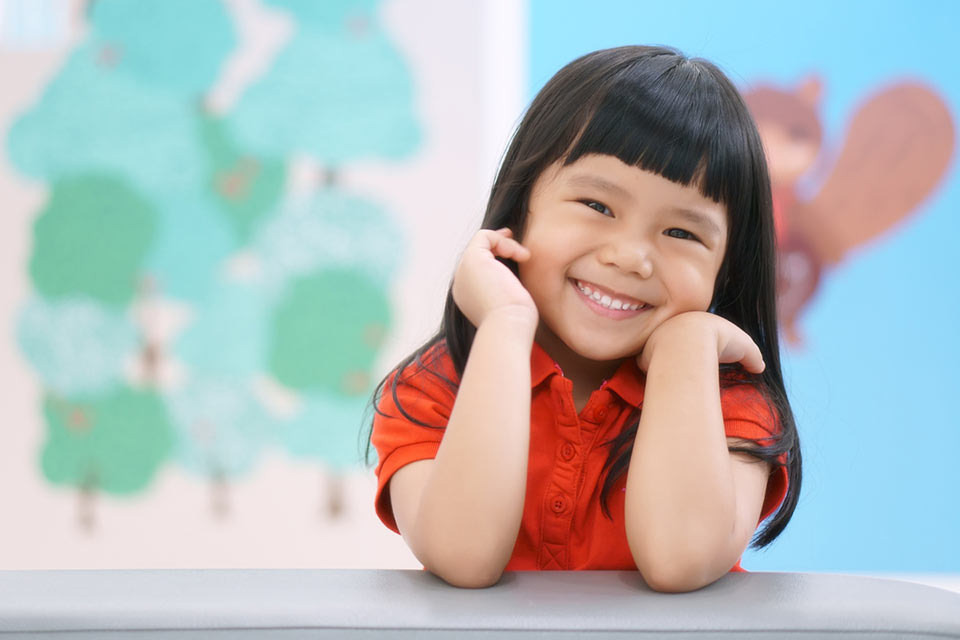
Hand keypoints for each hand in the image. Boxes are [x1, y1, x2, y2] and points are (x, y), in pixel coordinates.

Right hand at [452, 228, 537, 327]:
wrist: (508, 327)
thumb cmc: (516, 324)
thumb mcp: (512, 307)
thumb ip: (509, 293)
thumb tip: (518, 283)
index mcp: (467, 297)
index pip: (480, 271)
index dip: (498, 260)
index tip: (518, 256)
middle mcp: (461, 284)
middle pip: (478, 256)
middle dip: (499, 247)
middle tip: (520, 250)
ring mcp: (463, 271)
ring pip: (481, 244)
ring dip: (506, 245)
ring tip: (524, 256)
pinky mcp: (471, 260)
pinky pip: (484, 237)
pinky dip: (504, 242)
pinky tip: (521, 255)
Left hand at [638, 311, 764, 373]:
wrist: (691, 342)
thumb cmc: (720, 341)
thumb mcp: (744, 347)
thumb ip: (752, 356)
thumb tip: (760, 367)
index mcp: (694, 321)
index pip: (697, 333)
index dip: (703, 345)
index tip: (707, 357)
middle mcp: (672, 327)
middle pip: (674, 342)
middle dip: (680, 354)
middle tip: (689, 369)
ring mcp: (656, 340)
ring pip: (659, 353)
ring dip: (665, 364)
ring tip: (676, 378)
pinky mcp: (645, 355)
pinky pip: (649, 366)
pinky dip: (656, 373)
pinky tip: (665, 381)